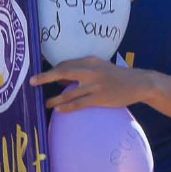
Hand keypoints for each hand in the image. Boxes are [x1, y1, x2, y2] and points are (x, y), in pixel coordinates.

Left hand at [34, 55, 156, 111]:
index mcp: (90, 61)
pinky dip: (67, 107)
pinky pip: (79, 103)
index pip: (66, 63)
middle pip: (63, 71)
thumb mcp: (99, 69)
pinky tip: (59, 110)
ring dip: (55, 98)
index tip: (40, 75)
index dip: (52, 70)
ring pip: (69, 92)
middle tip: (32, 82)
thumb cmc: (116, 76)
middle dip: (46, 77)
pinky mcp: (100, 97)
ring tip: (46, 104)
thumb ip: (81, 72)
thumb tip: (60, 80)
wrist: (138, 83)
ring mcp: (95, 85)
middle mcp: (91, 70)